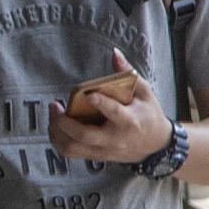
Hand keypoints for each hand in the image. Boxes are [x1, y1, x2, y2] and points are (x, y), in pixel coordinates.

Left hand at [48, 49, 172, 163]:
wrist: (156, 145)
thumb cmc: (148, 114)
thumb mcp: (144, 92)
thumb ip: (127, 73)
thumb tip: (114, 53)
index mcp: (130, 121)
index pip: (115, 113)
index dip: (102, 104)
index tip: (88, 94)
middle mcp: (115, 138)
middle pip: (84, 135)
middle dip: (64, 122)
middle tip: (55, 105)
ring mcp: (104, 150)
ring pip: (73, 147)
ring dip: (56, 132)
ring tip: (53, 114)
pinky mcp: (97, 156)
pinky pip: (71, 152)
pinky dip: (58, 140)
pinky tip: (54, 125)